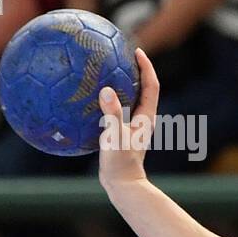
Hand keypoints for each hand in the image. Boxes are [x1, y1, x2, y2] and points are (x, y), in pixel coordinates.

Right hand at [98, 47, 158, 188]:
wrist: (122, 185)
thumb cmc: (120, 163)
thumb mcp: (115, 137)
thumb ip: (112, 114)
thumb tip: (107, 91)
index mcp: (146, 117)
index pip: (151, 86)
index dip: (146, 67)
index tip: (138, 51)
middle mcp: (142, 119)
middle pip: (142, 88)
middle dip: (134, 69)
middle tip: (120, 52)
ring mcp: (132, 126)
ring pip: (128, 98)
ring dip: (120, 83)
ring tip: (103, 68)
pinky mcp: (121, 132)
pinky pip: (114, 109)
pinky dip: (105, 99)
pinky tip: (86, 96)